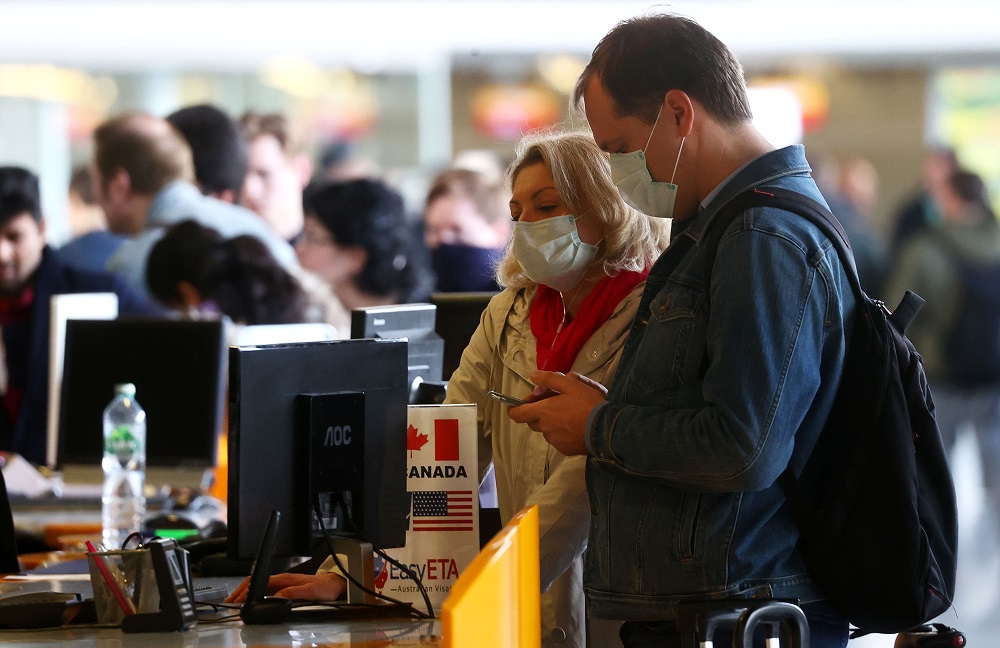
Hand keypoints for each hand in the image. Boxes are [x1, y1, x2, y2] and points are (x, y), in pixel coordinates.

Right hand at [225, 572, 346, 602]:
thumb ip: (293, 593)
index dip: (245, 590)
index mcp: (284, 578)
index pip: (258, 581)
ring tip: (236, 602)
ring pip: (259, 585)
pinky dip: (254, 594)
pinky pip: (265, 589)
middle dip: (240, 591)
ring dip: (246, 593)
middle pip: (255, 582)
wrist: (335, 584)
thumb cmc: (325, 587)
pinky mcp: (286, 587)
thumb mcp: (310, 592)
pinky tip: (252, 600)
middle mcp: (282, 579)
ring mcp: (283, 583)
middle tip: (230, 602)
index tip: (236, 599)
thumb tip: (277, 596)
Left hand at [507, 371, 606, 455]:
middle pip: (532, 420)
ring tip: (569, 414)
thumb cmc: (588, 404)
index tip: (516, 405)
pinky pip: (557, 439)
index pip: (518, 414)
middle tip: (553, 402)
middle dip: (538, 412)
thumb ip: (549, 379)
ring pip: (546, 430)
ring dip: (551, 422)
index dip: (514, 409)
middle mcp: (545, 428)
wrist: (607, 429)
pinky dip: (561, 432)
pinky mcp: (564, 449)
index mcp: (543, 411)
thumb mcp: (571, 384)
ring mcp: (554, 440)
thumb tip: (532, 376)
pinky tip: (575, 426)